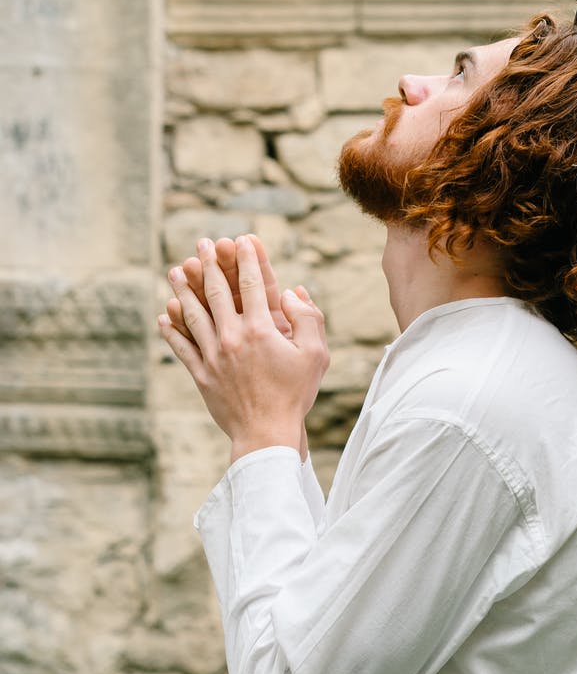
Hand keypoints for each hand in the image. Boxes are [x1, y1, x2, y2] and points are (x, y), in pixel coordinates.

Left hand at [158, 235, 329, 462]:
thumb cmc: (295, 395)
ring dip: (184, 290)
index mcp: (261, 330)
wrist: (266, 434)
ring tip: (175, 270)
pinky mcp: (201, 374)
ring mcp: (213, 356)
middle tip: (202, 243)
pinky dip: (172, 330)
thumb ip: (308, 318)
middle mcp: (233, 337)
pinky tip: (164, 315)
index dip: (247, 259)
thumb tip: (292, 292)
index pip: (251, 284)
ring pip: (194, 315)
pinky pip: (182, 348)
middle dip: (209, 264)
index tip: (242, 239)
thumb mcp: (315, 354)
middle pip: (217, 292)